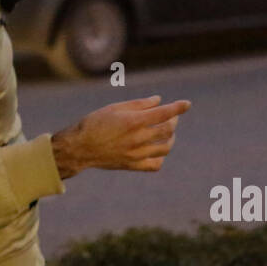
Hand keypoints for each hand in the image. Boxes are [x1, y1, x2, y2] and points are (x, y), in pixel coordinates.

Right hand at [51, 95, 189, 179]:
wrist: (80, 147)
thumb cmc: (95, 123)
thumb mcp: (115, 108)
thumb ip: (139, 104)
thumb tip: (158, 100)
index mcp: (134, 121)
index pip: (164, 113)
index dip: (178, 107)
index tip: (187, 104)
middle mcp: (138, 138)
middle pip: (168, 130)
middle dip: (174, 120)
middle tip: (171, 115)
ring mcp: (136, 154)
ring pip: (165, 147)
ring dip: (171, 138)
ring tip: (167, 132)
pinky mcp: (133, 165)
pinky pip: (155, 164)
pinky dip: (161, 157)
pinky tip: (156, 149)